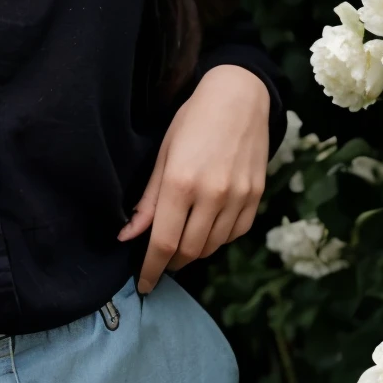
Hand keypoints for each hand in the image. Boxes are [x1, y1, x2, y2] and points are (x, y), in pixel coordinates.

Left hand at [119, 64, 270, 294]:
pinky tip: (207, 229)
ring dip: (194, 252)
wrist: (240, 97)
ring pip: (212, 246)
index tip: (144, 285)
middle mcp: (212, 195)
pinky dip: (218, 239)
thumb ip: (148, 200)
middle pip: (188, 251)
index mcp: (181, 184)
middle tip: (160, 261)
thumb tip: (127, 236)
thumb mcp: (163, 155)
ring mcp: (238, 197)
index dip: (151, 270)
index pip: (163, 243)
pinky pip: (235, 234)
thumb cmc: (192, 121)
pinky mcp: (256, 197)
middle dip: (170, 263)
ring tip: (181, 243)